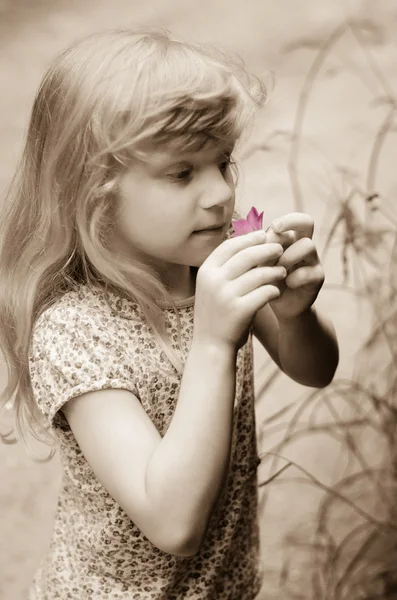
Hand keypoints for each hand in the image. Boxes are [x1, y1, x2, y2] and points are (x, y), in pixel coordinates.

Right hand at [193, 230, 285, 350]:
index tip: (264, 235)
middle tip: (280, 249)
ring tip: (282, 272)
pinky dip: (274, 290)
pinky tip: (277, 291)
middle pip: (247, 255)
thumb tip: (246, 242)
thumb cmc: (216, 313)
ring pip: (259, 274)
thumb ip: (225, 267)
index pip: (230, 245)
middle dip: (267, 249)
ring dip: (275, 271)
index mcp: (205, 271)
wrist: (210, 346)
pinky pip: (265, 292)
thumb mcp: (211, 287)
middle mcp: (214, 281)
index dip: (249, 238)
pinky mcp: (240, 310)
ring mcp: (226, 295)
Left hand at [263, 213, 324, 320]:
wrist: (279, 306)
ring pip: (307, 245)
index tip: (273, 228)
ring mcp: (313, 261)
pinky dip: (294, 278)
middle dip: (291, 223)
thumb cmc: (267, 280)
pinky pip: (308, 272)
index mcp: (290, 239)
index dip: (285, 220)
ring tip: (277, 270)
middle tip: (275, 232)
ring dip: (288, 256)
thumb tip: (259, 237)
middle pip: (307, 222)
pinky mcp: (317, 278)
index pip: (294, 220)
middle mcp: (303, 245)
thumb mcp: (260, 264)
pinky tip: (285, 285)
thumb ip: (261, 251)